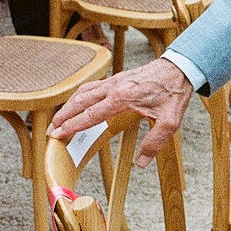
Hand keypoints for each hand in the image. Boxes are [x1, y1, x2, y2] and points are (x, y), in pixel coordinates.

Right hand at [50, 58, 193, 168]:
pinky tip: (78, 102)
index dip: (72, 126)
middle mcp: (115, 87)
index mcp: (123, 97)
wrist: (180, 68)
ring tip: (58, 119)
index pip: (91, 114)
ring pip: (84, 91)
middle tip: (51, 130)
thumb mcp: (170, 122)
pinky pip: (93, 86)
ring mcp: (115, 80)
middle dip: (63, 116)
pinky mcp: (118, 78)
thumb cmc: (175, 93)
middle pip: (81, 102)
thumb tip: (140, 163)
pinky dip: (80, 96)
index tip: (57, 134)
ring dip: (69, 105)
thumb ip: (154, 143)